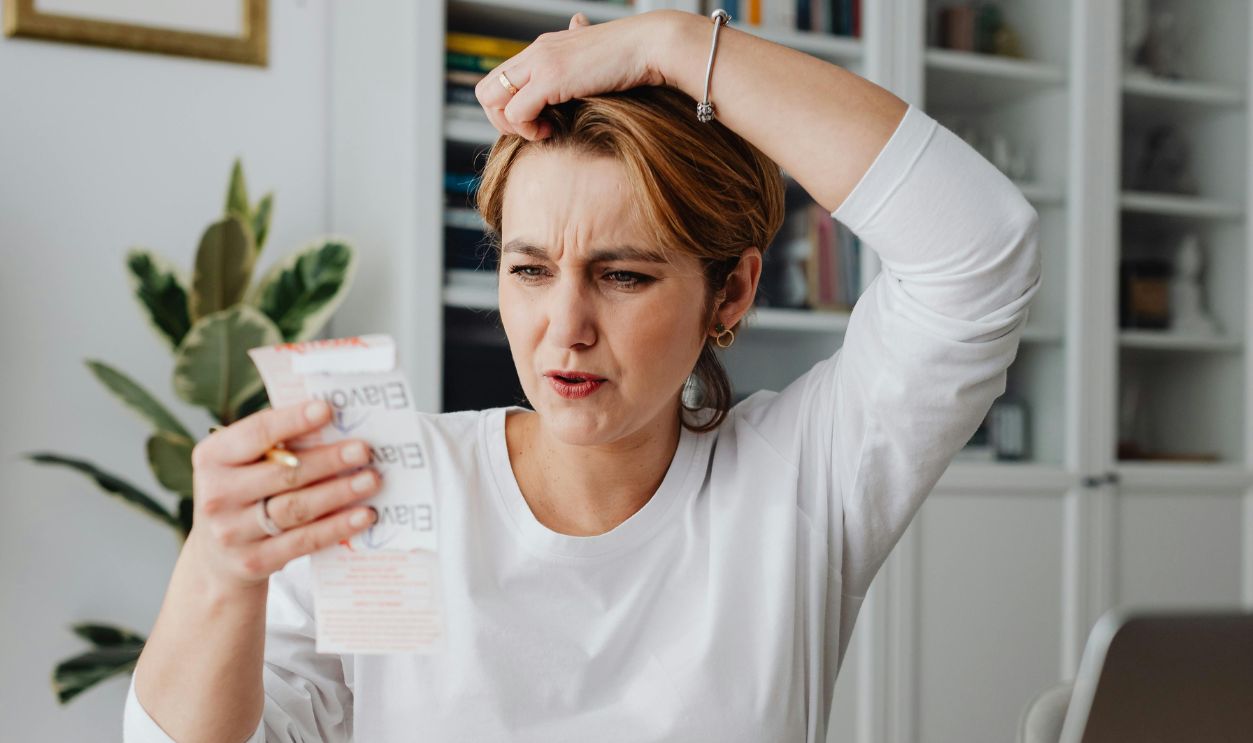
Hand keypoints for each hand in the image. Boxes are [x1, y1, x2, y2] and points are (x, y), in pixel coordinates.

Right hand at [185, 401, 380, 594]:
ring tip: (371, 480)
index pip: (256, 434)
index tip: (327, 409)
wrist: (217, 559)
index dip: (293, 421)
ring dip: (339, 492)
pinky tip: (363, 515)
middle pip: (283, 474)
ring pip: (296, 508)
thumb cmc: (243, 493)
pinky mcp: (254, 561)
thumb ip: (276, 444)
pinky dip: (337, 526)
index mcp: (212, 458)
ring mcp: (232, 532)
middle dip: (328, 460)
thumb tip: (333, 420)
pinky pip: (304, 541)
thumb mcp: (243, 464)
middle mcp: (216, 494)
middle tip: (364, 450)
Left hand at [475, 10, 671, 140]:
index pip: (499, 80)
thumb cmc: (632, 56)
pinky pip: (517, 112)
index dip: (508, 107)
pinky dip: (529, 130)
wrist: (652, 46)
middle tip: (533, 129)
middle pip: (485, 90)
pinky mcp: (551, 79)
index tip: (537, 120)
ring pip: (492, 101)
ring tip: (543, 130)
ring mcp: (541, 64)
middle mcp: (535, 53)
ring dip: (512, 126)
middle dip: (501, 119)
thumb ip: (578, 48)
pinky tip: (552, 130)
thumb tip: (578, 22)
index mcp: (542, 49)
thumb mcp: (595, 52)